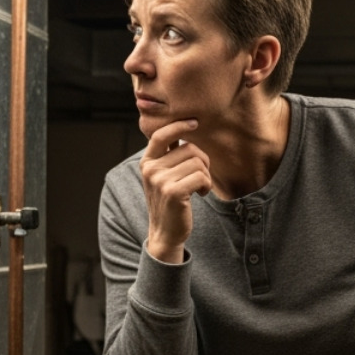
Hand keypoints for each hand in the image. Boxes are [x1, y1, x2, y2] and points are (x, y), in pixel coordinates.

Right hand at [140, 120, 209, 262]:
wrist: (165, 232)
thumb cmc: (169, 202)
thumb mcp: (162, 176)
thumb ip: (168, 155)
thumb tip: (180, 130)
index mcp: (147, 162)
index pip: (162, 134)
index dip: (179, 125)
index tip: (194, 122)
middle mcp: (151, 169)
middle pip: (189, 148)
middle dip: (202, 161)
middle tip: (201, 177)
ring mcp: (160, 180)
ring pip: (198, 163)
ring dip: (205, 176)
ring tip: (198, 188)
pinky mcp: (173, 192)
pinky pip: (201, 177)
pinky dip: (206, 185)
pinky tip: (200, 194)